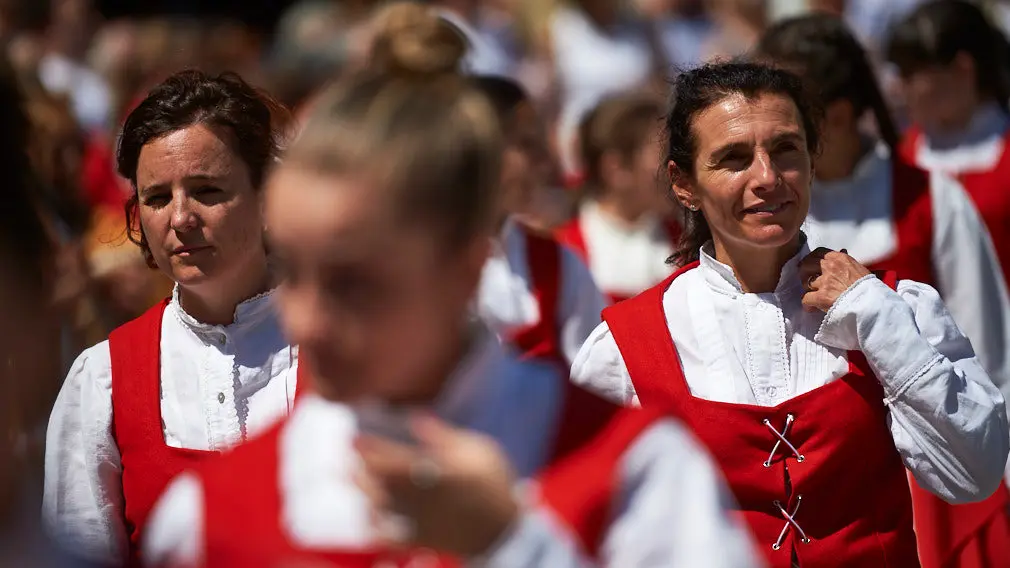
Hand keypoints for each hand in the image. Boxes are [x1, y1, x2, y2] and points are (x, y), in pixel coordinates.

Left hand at [355, 414, 519, 557]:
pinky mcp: (419, 538)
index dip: (370, 448)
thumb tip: (416, 418)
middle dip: (360, 468)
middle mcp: (421, 496)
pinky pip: (388, 535)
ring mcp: (418, 519)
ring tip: (352, 477)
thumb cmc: (493, 484)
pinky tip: (368, 515)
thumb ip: (444, 436)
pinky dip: (374, 525)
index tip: (354, 437)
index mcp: (436, 472)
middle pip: (380, 482)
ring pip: (380, 506)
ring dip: (363, 491)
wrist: (503, 530)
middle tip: (347, 455)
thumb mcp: (478, 450)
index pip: (393, 458)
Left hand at [799, 247, 870, 312]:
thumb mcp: (859, 267)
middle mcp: (829, 267)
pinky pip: (805, 298)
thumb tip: (842, 251)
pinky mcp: (821, 296)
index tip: (811, 265)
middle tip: (806, 278)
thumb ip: (846, 261)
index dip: (812, 259)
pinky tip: (811, 307)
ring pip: (805, 282)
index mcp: (839, 258)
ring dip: (808, 288)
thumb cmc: (868, 286)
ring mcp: (824, 282)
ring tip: (812, 294)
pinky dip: (807, 304)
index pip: (818, 253)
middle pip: (806, 264)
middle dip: (804, 271)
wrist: (871, 302)